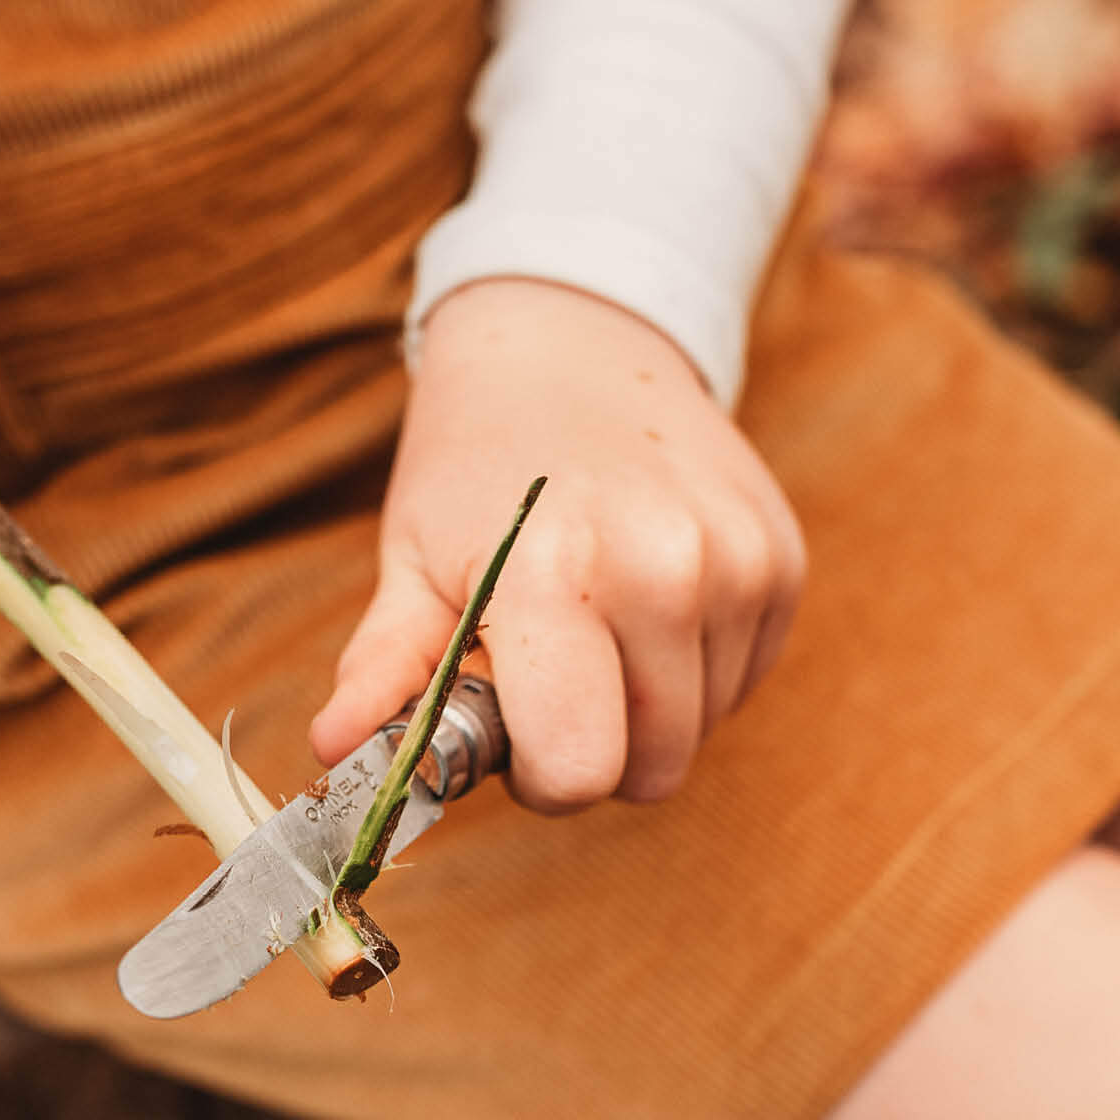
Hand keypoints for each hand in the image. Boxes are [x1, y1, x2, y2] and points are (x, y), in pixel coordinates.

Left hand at [310, 279, 805, 809]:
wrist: (575, 341)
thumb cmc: (477, 465)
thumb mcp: (414, 558)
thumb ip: (388, 668)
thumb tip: (336, 750)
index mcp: (556, 577)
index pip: (579, 771)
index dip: (542, 779)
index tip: (516, 732)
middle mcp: (665, 570)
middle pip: (653, 769)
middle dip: (597, 747)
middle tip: (554, 676)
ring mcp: (738, 564)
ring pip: (702, 730)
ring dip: (650, 707)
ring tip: (603, 623)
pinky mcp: (783, 560)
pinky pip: (744, 680)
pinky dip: (697, 667)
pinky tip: (654, 600)